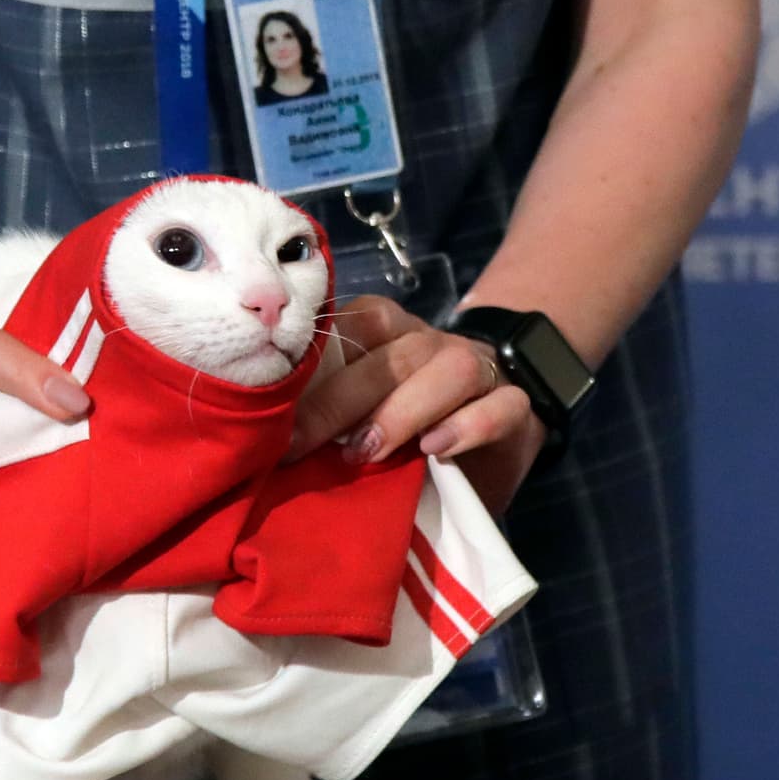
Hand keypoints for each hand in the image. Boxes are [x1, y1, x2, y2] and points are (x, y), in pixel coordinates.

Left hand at [289, 295, 544, 514]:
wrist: (487, 441)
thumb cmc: (399, 433)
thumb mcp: (352, 420)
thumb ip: (322, 415)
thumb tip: (262, 441)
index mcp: (383, 333)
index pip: (348, 326)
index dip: (309, 367)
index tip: (270, 413)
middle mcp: (428, 342)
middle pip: (391, 354)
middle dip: (341, 400)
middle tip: (302, 445)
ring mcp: (478, 370)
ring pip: (451, 370)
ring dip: (403, 411)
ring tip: (368, 453)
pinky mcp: (515, 406)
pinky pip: (502, 405)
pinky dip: (469, 426)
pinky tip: (435, 451)